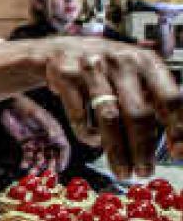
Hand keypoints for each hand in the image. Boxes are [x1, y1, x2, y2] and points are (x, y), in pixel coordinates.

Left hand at [0, 96, 69, 171]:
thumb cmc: (27, 107)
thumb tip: (55, 137)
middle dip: (50, 166)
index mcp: (55, 131)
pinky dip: (26, 162)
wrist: (10, 105)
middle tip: (46, 175)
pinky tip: (23, 166)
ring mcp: (36, 141)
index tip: (61, 168)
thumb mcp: (37, 115)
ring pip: (40, 158)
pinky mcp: (25, 143)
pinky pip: (28, 155)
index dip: (64, 159)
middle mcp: (47, 138)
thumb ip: (47, 126)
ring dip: (37, 166)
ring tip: (32, 173)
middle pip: (52, 155)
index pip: (64, 148)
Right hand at [38, 37, 181, 178]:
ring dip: (117, 150)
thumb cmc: (98, 67)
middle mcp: (120, 60)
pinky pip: (79, 114)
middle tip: (144, 172)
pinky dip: (87, 133)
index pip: (170, 97)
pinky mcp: (64, 74)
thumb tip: (175, 139)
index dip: (177, 127)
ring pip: (109, 117)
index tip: (178, 152)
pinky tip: (93, 141)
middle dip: (143, 148)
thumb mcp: (129, 73)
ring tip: (122, 170)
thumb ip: (151, 97)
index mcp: (144, 61)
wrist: (50, 48)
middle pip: (138, 112)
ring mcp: (91, 67)